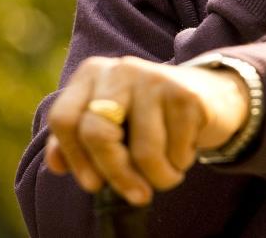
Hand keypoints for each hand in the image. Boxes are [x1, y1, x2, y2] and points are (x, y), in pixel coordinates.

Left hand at [44, 55, 248, 205]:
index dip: (75, 158)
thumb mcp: (111, 124)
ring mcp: (153, 78)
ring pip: (143, 153)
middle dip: (117, 175)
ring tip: (167, 171)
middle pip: (98, 134)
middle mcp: (119, 69)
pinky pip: (176, 152)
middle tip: (136, 195)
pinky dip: (180, 165)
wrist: (210, 97)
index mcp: (92, 74)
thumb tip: (55, 164)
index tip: (93, 185)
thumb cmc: (150, 118)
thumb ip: (78, 141)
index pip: (64, 119)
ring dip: (159, 178)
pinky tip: (184, 150)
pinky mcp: (185, 94)